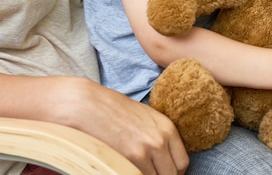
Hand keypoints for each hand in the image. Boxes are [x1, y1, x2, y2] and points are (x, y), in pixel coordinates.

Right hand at [55, 77, 188, 174]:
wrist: (87, 105)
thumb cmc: (113, 111)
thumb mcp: (145, 118)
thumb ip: (158, 137)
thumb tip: (161, 158)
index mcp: (168, 128)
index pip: (182, 162)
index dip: (174, 172)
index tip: (164, 173)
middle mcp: (161, 140)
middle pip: (172, 174)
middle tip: (149, 173)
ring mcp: (145, 151)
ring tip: (134, 170)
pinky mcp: (129, 159)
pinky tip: (123, 169)